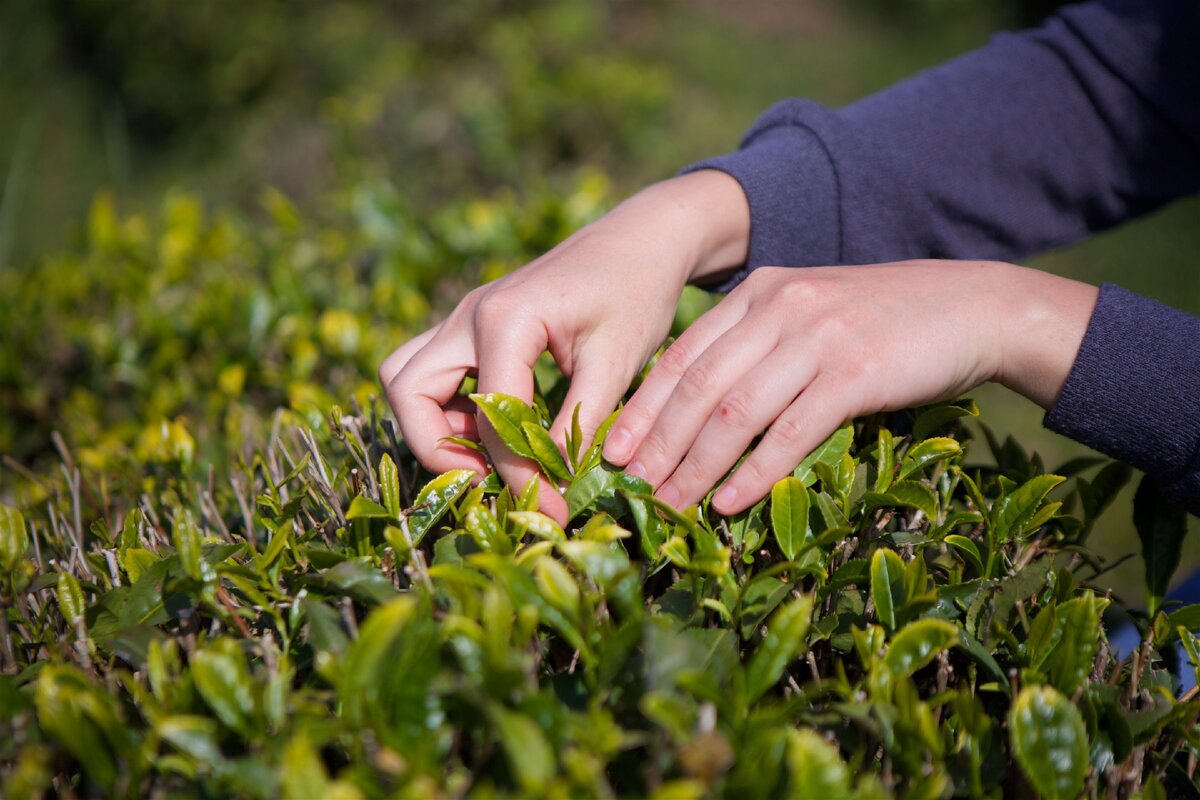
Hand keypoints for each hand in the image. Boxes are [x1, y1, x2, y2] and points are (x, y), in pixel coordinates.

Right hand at [379, 171, 750, 523]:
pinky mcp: (474, 326)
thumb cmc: (636, 292)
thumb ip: (579, 423)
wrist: (642, 239)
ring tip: (488, 459)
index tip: (551, 506)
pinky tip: (501, 432)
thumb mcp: (616, 362)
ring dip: (434, 426)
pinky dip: (451, 408)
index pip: (490, 417)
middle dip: (436, 447)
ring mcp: (465, 317)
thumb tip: (553, 482)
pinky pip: (434, 371)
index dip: (517, 471)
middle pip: (407, 390)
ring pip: (407, 378)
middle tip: (486, 481)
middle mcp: (468, 315)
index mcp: (504, 319)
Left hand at [601, 260, 1098, 514]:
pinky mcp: (856, 372)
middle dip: (657, 445)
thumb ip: (759, 343)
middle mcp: (780, 307)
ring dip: (695, 468)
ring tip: (670, 507)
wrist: (975, 307)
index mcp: (760, 292)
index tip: (611, 451)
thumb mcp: (810, 313)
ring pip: (734, 413)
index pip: (683, 356)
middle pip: (698, 387)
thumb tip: (700, 410)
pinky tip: (731, 504)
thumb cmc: (886, 322)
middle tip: (630, 490)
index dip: (642, 407)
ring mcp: (817, 338)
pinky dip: (755, 472)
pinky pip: (790, 431)